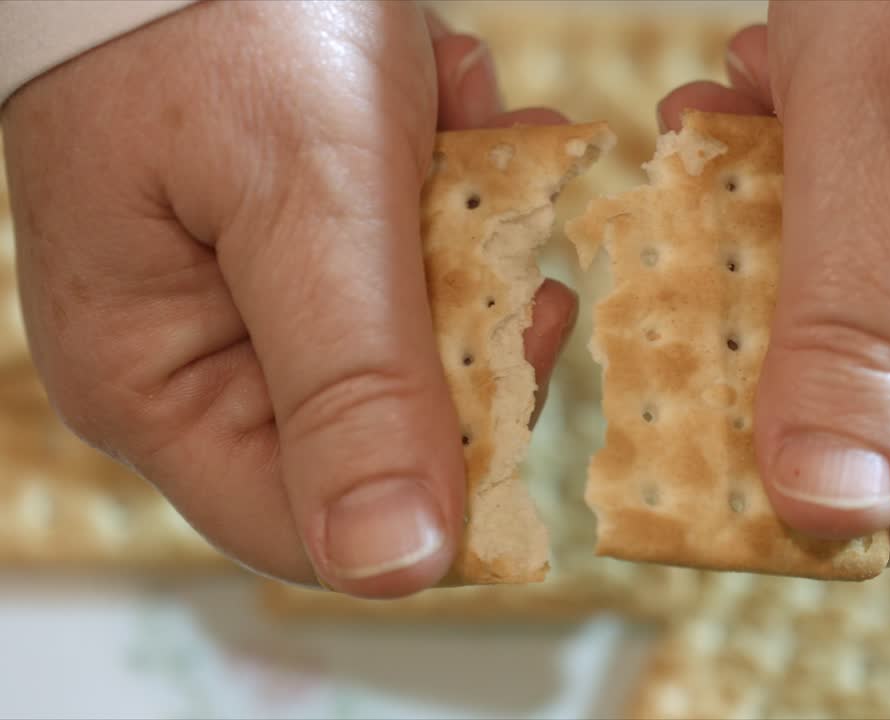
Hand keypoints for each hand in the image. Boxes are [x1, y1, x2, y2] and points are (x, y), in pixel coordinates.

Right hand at [2, 1, 576, 596]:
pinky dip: (447, 186)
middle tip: (498, 225)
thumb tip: (395, 566)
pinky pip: (406, 257)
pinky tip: (444, 103)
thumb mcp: (308, 204)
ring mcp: (253, 293)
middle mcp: (199, 359)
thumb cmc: (222, 16)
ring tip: (460, 124)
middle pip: (381, 430)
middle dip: (461, 320)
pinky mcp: (304, 234)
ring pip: (413, 335)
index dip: (437, 491)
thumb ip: (353, 386)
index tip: (527, 380)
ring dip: (465, 233)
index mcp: (158, 384)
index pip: (312, 528)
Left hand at [659, 0, 889, 563]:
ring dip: (793, 246)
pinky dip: (839, 200)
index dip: (795, 487)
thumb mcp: (886, 146)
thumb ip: (856, 337)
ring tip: (742, 133)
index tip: (687, 415)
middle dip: (776, 333)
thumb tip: (828, 514)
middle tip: (707, 218)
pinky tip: (795, 113)